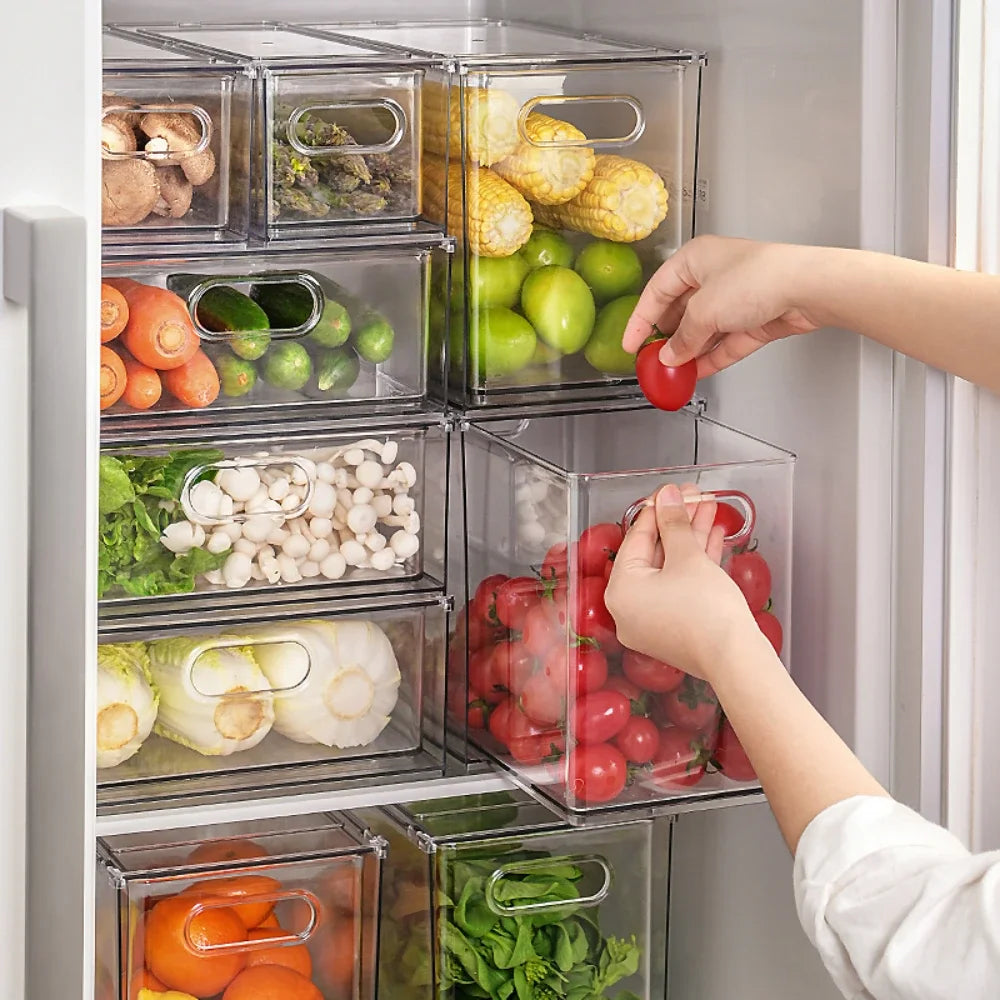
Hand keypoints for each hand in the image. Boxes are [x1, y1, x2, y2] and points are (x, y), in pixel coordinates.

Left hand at [604, 483, 756, 682]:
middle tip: (694, 497)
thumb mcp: (687, 557)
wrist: (736, 659)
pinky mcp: (675, 628)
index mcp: (621, 591)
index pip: (636, 539)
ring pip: (670, 569)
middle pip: (653, 553)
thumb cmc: (706, 611)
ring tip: (708, 509)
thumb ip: (673, 523)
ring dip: (689, 538)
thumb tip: (666, 497)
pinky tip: (712, 537)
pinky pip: (679, 587)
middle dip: (677, 522)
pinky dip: (694, 564)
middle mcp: (629, 609)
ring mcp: (652, 621)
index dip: (657, 510)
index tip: (671, 491)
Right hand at [622, 236, 821, 377]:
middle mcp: (714, 274)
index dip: (640, 320)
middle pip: (680, 311)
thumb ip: (682, 337)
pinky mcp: (754, 319)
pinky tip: (697, 373)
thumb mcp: (704, 311)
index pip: (657, 291)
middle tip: (654, 361)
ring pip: (704, 329)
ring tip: (674, 373)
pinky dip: (710, 357)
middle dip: (667, 338)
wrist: (807, 288)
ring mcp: (736, 298)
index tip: (630, 344)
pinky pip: (725, 342)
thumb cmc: (757, 278)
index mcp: (695, 259)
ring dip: (689, 352)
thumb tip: (671, 355)